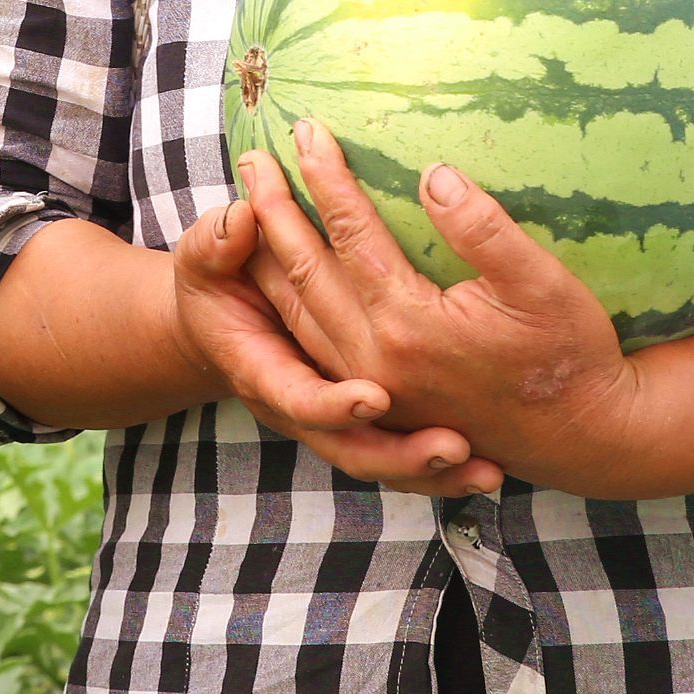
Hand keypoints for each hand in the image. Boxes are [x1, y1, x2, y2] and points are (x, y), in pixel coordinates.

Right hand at [169, 193, 498, 499]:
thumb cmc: (213, 279)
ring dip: (432, 474)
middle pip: (351, 449)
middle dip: (403, 454)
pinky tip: (489, 473)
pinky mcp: (362, 420)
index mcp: (261, 372)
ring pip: (383, 463)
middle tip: (455, 446)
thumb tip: (241, 218)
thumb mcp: (204, 256)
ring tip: (485, 472)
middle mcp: (301, 408)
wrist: (218, 321)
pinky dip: (441, 472)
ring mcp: (333, 420)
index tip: (375, 398)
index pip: (297, 398)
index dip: (332, 403)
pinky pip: (401, 456)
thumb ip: (217, 241)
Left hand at [239, 120, 635, 491]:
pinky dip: (284, 305)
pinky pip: (309, 346)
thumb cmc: (569, 354)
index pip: (350, 233)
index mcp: (409, 324)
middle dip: (275, 208)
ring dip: (267, 255)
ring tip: (247, 205)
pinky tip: (276, 279)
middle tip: (251, 157)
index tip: (306, 129)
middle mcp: (375, 357)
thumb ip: (483, 228)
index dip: (325, 177)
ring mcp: (371, 384)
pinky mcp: (377, 402)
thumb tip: (433, 174)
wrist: (580, 437)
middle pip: (306, 270)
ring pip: (297, 312)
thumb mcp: (541, 283)